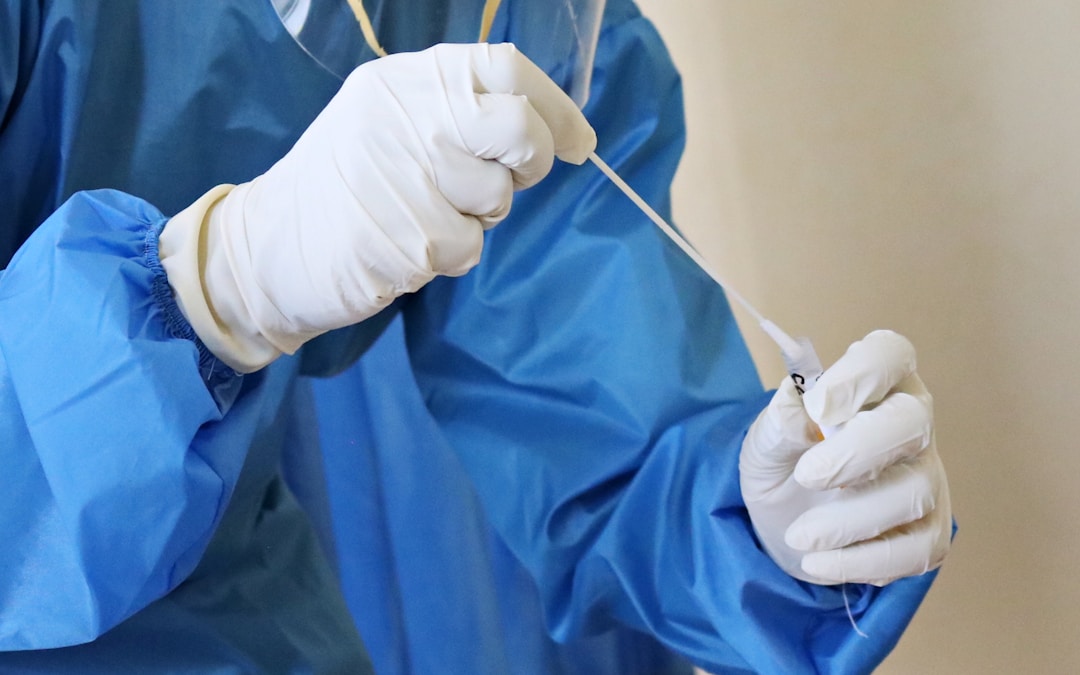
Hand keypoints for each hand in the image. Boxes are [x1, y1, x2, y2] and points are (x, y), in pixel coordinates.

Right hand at [161, 43, 595, 371]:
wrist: (266, 248)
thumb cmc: (342, 187)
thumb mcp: (386, 122)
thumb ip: (454, 113)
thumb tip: (544, 130)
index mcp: (404, 81)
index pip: (505, 67)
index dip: (556, 107)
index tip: (577, 143)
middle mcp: (407, 117)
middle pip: (517, 127)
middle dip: (532, 160)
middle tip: (512, 181)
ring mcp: (407, 176)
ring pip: (497, 196)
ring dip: (477, 216)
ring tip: (426, 214)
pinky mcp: (408, 236)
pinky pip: (469, 246)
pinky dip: (450, 255)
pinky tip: (407, 246)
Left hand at [739, 330, 950, 585]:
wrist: (784, 520)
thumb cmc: (784, 459)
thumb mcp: (765, 439)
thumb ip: (780, 420)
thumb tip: (799, 406)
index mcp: (874, 381)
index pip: (890, 354)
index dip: (863, 373)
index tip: (820, 406)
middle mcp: (910, 422)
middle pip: (912, 422)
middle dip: (857, 451)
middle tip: (807, 476)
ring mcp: (926, 476)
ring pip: (914, 492)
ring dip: (849, 520)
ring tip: (799, 537)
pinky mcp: (929, 530)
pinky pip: (917, 549)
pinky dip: (864, 562)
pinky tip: (819, 563)